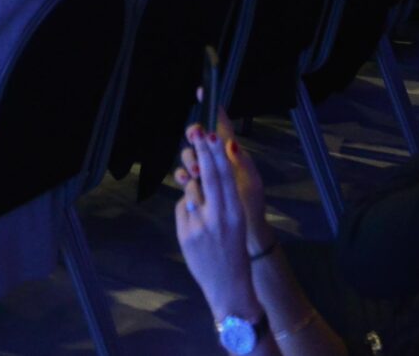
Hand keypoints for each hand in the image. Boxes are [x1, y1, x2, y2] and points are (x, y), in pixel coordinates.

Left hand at [173, 120, 267, 326]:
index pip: (226, 177)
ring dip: (193, 187)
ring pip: (191, 190)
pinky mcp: (185, 234)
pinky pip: (181, 207)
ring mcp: (200, 226)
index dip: (217, 154)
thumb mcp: (237, 222)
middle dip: (201, 152)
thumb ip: (224, 198)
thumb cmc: (234, 250)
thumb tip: (206, 171)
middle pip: (209, 177)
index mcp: (236, 212)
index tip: (211, 134)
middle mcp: (219, 217)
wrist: (229, 287)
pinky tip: (196, 223)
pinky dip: (186, 208)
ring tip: (203, 203)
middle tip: (196, 130)